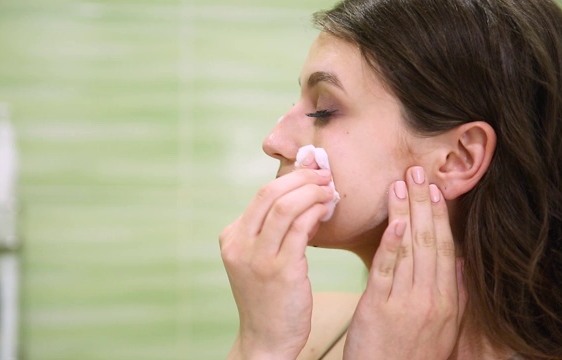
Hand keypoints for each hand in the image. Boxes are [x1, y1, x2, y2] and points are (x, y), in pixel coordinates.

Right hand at [220, 154, 333, 358]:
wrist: (267, 337)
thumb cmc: (268, 296)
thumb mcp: (258, 259)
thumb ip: (271, 230)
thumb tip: (301, 195)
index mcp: (231, 238)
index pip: (261, 196)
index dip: (290, 178)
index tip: (311, 172)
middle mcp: (239, 245)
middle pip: (269, 194)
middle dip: (301, 179)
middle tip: (324, 175)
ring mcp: (257, 258)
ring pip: (284, 208)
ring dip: (311, 193)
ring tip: (329, 190)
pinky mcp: (280, 271)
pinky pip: (300, 230)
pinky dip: (315, 213)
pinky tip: (326, 210)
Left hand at [344, 166, 466, 358]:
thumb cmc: (414, 354)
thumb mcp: (446, 328)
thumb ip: (457, 295)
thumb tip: (461, 263)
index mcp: (448, 300)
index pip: (446, 247)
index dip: (440, 215)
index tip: (435, 189)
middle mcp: (431, 297)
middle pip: (429, 240)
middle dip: (423, 203)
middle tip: (417, 171)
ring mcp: (406, 302)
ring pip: (408, 248)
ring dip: (405, 212)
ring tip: (401, 184)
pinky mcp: (379, 308)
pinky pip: (386, 270)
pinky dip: (391, 244)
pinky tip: (393, 221)